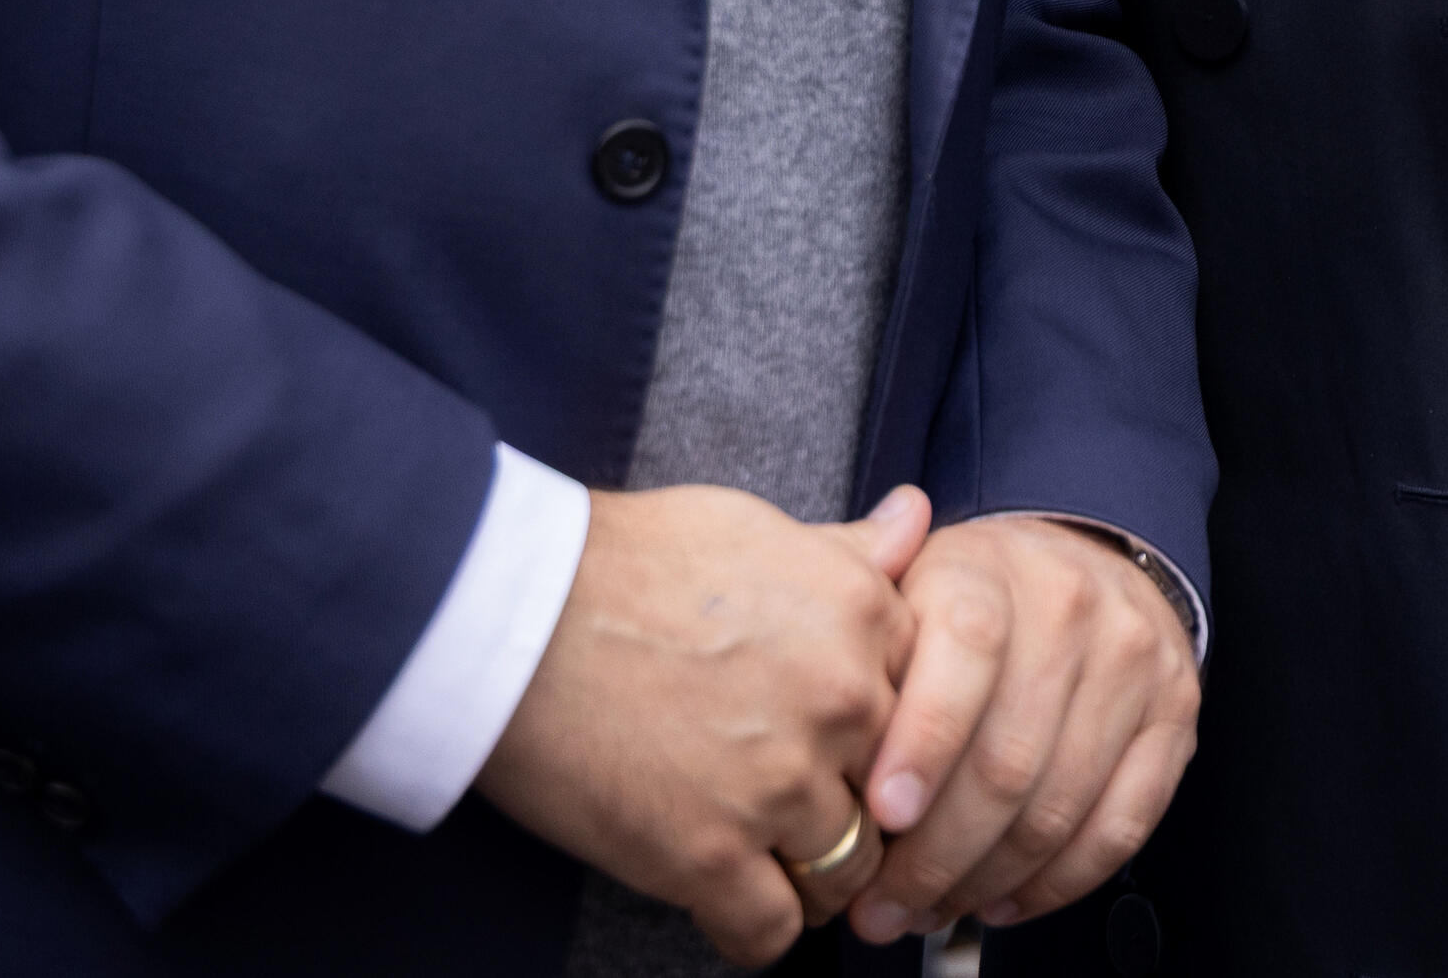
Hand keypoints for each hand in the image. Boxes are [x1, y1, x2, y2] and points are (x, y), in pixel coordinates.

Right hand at [477, 480, 928, 966]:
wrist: (513, 614)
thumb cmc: (625, 562)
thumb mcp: (758, 530)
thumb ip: (850, 550)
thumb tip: (917, 517)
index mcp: (862, 618)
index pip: (934, 706)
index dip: (895, 736)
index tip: (860, 754)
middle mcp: (840, 703)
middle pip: (902, 796)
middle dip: (866, 813)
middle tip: (815, 819)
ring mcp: (778, 785)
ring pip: (850, 872)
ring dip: (815, 876)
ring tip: (771, 860)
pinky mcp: (707, 856)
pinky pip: (773, 931)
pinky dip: (754, 929)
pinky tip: (725, 898)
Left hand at [847, 516, 1202, 944]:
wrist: (1081, 558)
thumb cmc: (971, 595)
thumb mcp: (901, 583)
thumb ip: (853, 622)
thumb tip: (809, 647)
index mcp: (990, 571)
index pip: (964, 652)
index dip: (922, 742)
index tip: (880, 815)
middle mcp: (1072, 609)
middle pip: (1008, 758)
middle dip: (933, 854)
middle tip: (878, 905)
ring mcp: (1132, 663)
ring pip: (1058, 806)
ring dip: (982, 881)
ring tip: (924, 910)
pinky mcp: (1174, 716)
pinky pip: (1122, 825)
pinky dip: (1057, 882)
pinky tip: (1000, 898)